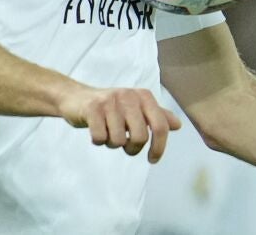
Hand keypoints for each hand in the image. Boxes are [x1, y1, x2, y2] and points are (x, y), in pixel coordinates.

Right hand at [59, 87, 181, 162]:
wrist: (77, 98)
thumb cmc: (111, 107)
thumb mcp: (136, 109)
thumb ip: (157, 116)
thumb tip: (178, 125)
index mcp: (144, 96)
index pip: (160, 126)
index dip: (159, 147)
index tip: (153, 159)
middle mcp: (129, 96)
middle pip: (140, 137)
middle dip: (132, 148)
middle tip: (124, 144)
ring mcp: (110, 101)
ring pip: (118, 140)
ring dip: (112, 143)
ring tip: (107, 132)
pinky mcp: (92, 108)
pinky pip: (100, 138)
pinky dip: (98, 140)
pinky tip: (96, 131)